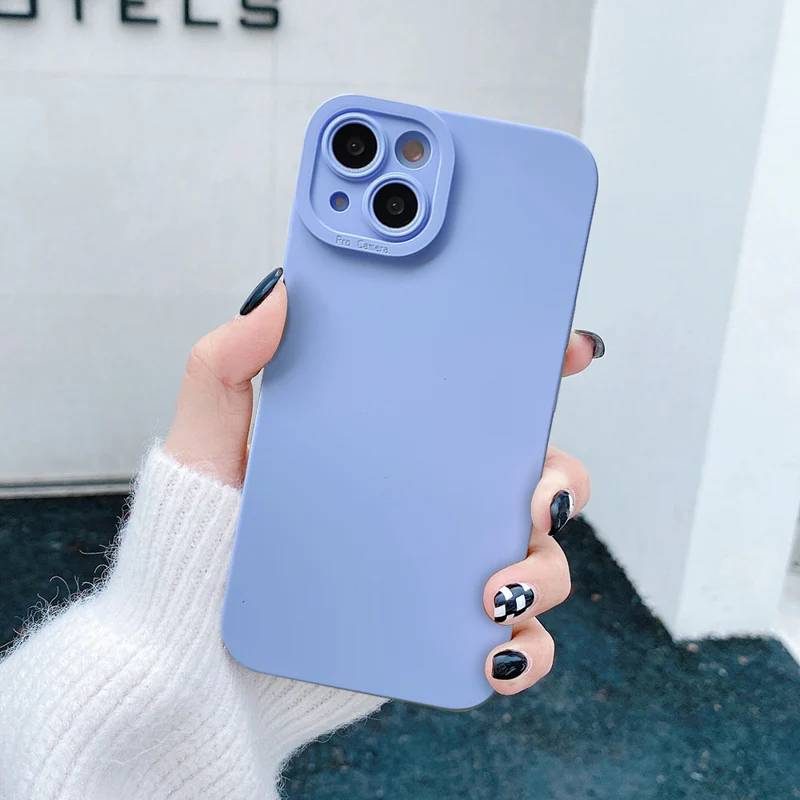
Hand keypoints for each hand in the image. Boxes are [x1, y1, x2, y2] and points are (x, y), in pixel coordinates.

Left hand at [165, 267, 602, 694]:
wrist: (196, 648)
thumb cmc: (206, 539)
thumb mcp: (209, 441)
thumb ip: (226, 363)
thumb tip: (277, 292)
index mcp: (397, 443)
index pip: (481, 398)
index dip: (536, 369)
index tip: (566, 350)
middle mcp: (432, 500)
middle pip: (534, 476)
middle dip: (560, 481)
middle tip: (533, 496)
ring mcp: (442, 567)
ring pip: (539, 556)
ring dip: (543, 569)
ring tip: (494, 590)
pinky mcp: (440, 632)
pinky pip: (516, 642)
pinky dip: (527, 649)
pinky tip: (494, 649)